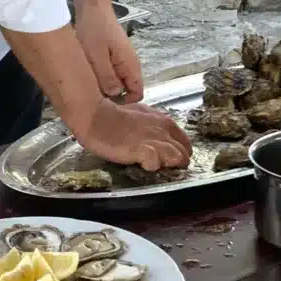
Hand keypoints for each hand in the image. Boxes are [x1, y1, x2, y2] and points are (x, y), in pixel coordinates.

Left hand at [74, 3, 144, 102]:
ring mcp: (123, 60)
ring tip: (90, 87)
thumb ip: (106, 77)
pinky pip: (112, 73)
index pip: (137, 94)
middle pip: (127, 90)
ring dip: (106, 87)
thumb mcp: (96, 56)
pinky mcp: (114, 56)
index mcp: (130, 66)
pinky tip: (89, 75)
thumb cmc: (95, 30)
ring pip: (118, 82)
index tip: (107, 106)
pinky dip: (102, 77)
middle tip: (95, 99)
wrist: (93, 9)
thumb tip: (115, 95)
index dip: (125, 103)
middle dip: (114, 97)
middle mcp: (130, 65)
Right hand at [76, 99, 191, 170]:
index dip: (179, 151)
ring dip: (168, 164)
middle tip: (161, 164)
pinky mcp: (143, 151)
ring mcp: (155, 141)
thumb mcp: (140, 114)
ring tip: (153, 164)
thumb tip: (156, 136)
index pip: (184, 142)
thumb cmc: (114, 115)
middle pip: (184, 153)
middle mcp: (164, 130)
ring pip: (177, 158)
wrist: (96, 116)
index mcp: (164, 120)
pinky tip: (143, 164)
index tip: (169, 157)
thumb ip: (152, 125)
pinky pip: (156, 162)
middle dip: (176, 161)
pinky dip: (152, 165)